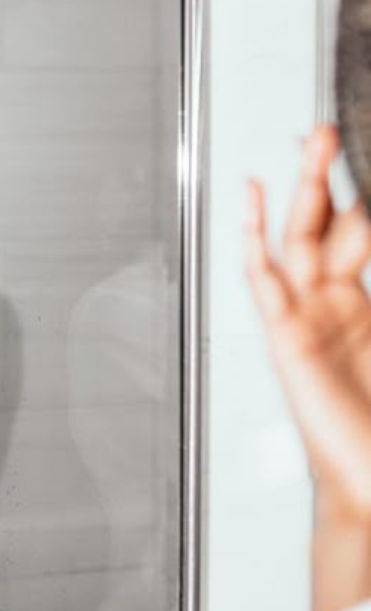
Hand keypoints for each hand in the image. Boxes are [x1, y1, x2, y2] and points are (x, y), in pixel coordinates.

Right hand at [246, 125, 370, 511]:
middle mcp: (331, 306)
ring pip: (298, 239)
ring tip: (310, 143)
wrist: (366, 480)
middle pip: (326, 224)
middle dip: (327, 175)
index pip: (358, 232)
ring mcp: (305, 319)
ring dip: (303, 190)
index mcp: (363, 308)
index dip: (358, 193)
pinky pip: (263, 277)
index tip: (356, 149)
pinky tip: (251, 196)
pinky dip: (252, 234)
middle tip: (327, 131)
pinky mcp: (284, 337)